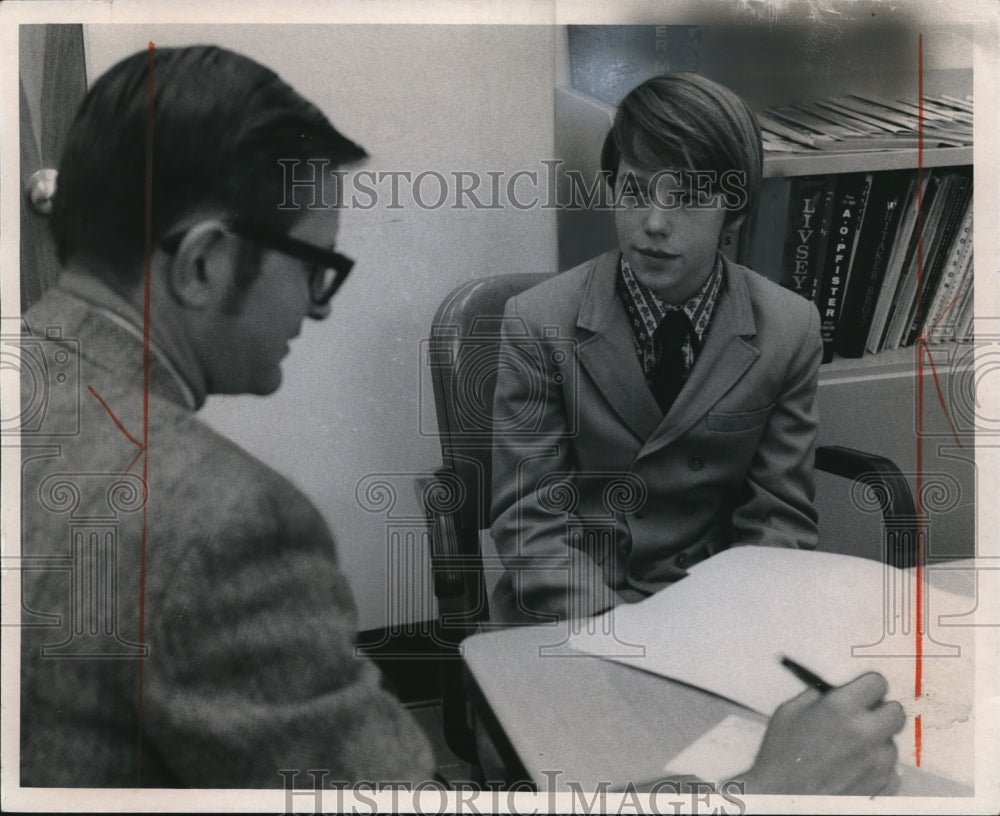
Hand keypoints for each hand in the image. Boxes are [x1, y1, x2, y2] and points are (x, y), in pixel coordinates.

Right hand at [734, 672, 905, 794]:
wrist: (781, 797)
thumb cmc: (780, 756)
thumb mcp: (789, 712)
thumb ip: (817, 697)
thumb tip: (834, 692)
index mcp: (841, 708)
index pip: (878, 683)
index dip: (869, 686)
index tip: (863, 691)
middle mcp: (865, 732)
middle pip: (896, 711)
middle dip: (880, 711)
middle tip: (863, 717)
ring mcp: (876, 761)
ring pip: (892, 742)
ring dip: (876, 742)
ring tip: (849, 749)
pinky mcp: (881, 785)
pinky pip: (889, 769)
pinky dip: (875, 767)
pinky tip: (853, 768)